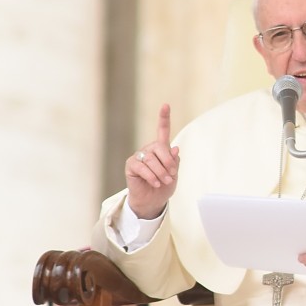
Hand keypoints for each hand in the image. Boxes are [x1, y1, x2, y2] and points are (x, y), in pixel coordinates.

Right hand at [125, 104, 179, 218]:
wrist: (153, 201)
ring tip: (165, 181)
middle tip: (172, 175)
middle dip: (168, 162)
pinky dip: (152, 176)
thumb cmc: (164, 186)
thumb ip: (174, 161)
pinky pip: (142, 167)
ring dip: (161, 172)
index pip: (163, 131)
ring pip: (151, 159)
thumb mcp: (174, 174)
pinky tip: (156, 183)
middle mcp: (149, 150)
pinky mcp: (131, 165)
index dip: (164, 118)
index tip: (166, 105)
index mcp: (161, 149)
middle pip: (160, 147)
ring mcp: (139, 156)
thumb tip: (175, 148)